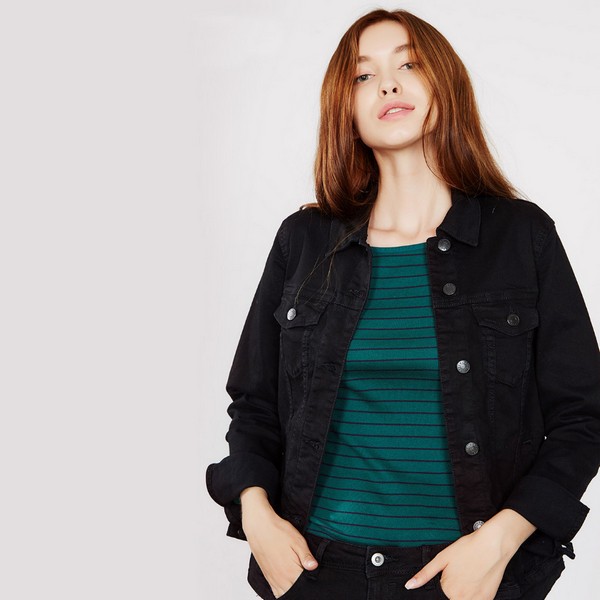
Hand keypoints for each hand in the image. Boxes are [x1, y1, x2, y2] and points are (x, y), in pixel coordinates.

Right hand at [240, 487, 318, 597]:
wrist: (258, 526)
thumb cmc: (278, 531)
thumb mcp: (297, 540)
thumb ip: (306, 556)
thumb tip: (314, 567)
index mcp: (291, 571)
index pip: (304, 586)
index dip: (310, 581)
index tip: (313, 576)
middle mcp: (281, 578)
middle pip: (294, 591)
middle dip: (302, 587)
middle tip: (305, 576)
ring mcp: (273, 579)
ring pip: (284, 594)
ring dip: (292, 590)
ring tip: (296, 579)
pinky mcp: (267, 576)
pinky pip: (275, 591)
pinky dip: (282, 591)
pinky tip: (287, 584)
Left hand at [404, 509, 535, 598]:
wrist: (493, 544)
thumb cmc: (467, 548)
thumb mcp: (441, 558)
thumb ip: (424, 575)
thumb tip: (408, 586)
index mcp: (448, 590)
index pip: (439, 595)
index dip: (443, 583)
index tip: (450, 575)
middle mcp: (462, 599)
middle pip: (451, 597)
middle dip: (452, 589)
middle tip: (459, 572)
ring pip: (463, 599)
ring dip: (462, 592)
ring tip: (467, 574)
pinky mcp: (488, 599)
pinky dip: (474, 594)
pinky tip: (476, 580)